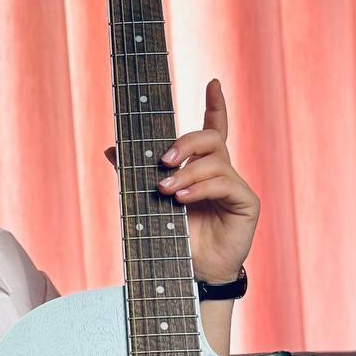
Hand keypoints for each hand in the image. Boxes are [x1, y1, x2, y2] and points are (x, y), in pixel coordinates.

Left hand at [104, 78, 259, 283]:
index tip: (214, 82)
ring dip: (187, 173)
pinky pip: (225, 183)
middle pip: (210, 138)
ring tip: (167, 191)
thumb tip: (109, 149)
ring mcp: (235, 186)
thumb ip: (133, 174)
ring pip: (215, 160)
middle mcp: (221, 172)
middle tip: (163, 161)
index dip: (215, 105)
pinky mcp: (246, 202)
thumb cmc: (174, 238)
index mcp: (202, 168)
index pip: (213, 129)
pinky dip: (200, 188)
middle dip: (185, 143)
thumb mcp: (148, 202)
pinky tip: (182, 198)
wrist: (191, 273)